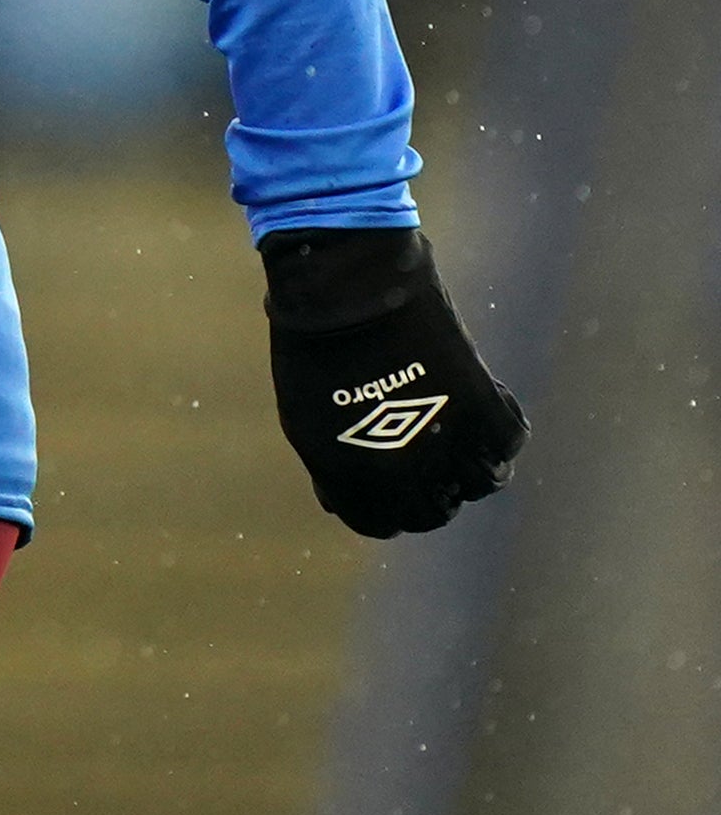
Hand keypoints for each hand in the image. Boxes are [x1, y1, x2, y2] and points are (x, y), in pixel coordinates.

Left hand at [261, 226, 526, 537]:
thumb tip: (344, 496)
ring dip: (471, 462)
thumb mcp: (306, 418)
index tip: (389, 482)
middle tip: (428, 456)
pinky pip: (509, 440)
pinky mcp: (482, 409)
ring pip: (480, 482)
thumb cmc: (316, 345)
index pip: (380, 523)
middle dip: (431, 491)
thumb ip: (333, 465)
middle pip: (433, 513)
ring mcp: (447, 446)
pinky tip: (478, 398)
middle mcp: (404, 476)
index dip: (385, 505)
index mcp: (351, 480)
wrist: (347, 290)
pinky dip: (498, 424)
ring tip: (457, 427)